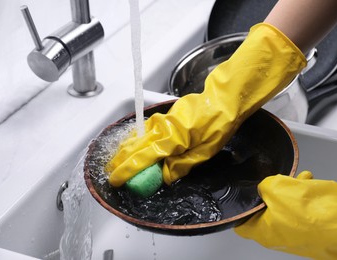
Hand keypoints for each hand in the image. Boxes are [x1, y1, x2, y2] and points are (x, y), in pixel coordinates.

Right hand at [106, 23, 305, 186]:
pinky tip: (134, 144)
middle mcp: (162, 127)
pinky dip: (136, 138)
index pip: (142, 158)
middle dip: (120, 160)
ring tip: (117, 162)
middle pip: (134, 146)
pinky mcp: (167, 114)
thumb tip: (165, 177)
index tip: (116, 180)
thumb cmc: (219, 123)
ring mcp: (163, 118)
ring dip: (126, 150)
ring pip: (138, 136)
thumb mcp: (204, 152)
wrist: (225, 98)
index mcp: (172, 138)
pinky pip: (146, 128)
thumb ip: (181, 166)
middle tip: (111, 173)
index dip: (126, 170)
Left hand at [235, 172, 336, 258]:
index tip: (242, 195)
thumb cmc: (312, 210)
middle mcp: (279, 239)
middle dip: (271, 193)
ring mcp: (298, 237)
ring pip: (286, 209)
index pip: (241, 224)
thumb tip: (265, 187)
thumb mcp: (278, 187)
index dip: (240, 207)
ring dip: (290, 191)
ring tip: (297, 178)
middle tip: (275, 180)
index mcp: (264, 233)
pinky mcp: (315, 232)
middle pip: (266, 213)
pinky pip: (304, 212)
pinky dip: (304, 197)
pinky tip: (309, 182)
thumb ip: (264, 186)